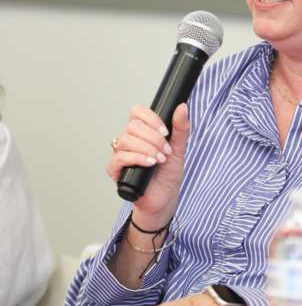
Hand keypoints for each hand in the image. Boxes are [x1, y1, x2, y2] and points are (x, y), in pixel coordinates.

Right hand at [107, 103, 189, 217]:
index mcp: (142, 131)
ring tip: (160, 160)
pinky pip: (119, 157)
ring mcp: (120, 154)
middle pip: (132, 126)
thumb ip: (181, 129)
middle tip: (166, 151)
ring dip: (147, 149)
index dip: (151, 119)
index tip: (166, 132)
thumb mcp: (179, 149)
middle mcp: (129, 140)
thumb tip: (182, 108)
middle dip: (154, 138)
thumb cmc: (168, 174)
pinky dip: (137, 158)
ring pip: (125, 140)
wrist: (165, 197)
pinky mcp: (115, 170)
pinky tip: (150, 164)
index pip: (137, 112)